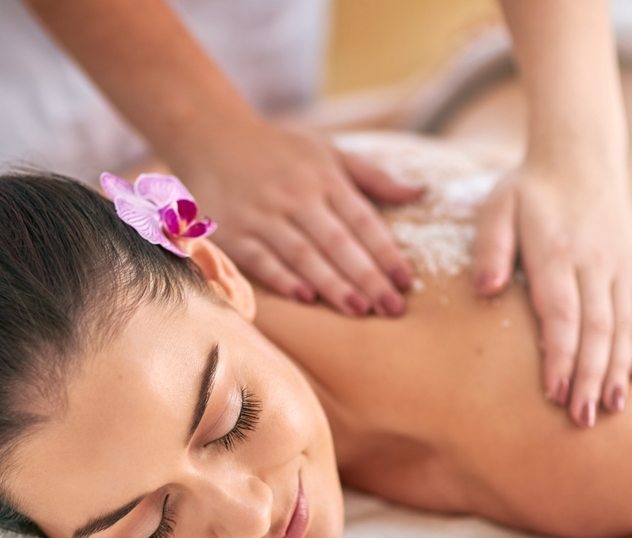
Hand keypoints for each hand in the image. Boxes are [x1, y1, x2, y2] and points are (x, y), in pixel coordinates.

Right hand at [173, 121, 420, 315]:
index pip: (362, 219)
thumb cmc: (279, 151)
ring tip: (358, 310)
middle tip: (391, 307)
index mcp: (323, 177)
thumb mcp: (327, 153)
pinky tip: (305, 298)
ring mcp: (261, 214)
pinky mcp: (232, 230)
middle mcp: (295, 195)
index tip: (406, 280)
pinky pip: (260, 259)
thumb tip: (420, 192)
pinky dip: (282, 278)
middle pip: (337, 241)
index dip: (385, 251)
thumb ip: (372, 177)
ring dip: (331, 283)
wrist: (211, 135)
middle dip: (366, 276)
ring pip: (302, 253)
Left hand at [473, 161, 631, 426]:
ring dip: (617, 370)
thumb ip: (490, 248)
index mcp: (557, 251)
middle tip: (583, 420)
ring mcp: (620, 266)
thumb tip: (483, 290)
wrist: (581, 159)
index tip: (554, 392)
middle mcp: (595, 262)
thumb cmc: (527, 190)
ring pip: (622, 326)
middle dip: (590, 377)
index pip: (561, 312)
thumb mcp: (497, 208)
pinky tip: (631, 376)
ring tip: (612, 409)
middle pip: (596, 329)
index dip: (560, 355)